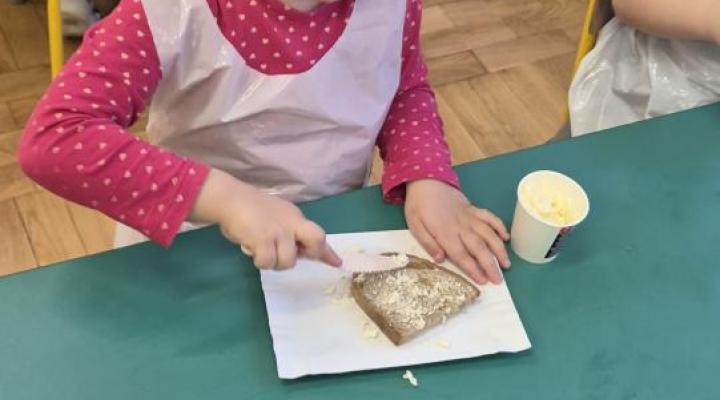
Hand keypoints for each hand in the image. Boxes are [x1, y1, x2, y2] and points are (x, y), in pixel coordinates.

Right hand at [190, 169, 341, 269]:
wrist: (229, 198)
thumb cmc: (249, 208)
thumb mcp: (276, 217)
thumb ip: (289, 231)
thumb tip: (299, 251)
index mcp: (295, 217)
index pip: (317, 234)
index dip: (327, 252)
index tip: (337, 263)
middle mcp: (291, 223)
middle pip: (316, 240)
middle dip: (311, 253)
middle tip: (294, 255)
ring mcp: (279, 231)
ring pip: (288, 261)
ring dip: (274, 262)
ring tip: (262, 252)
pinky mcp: (263, 239)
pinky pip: (267, 262)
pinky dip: (259, 261)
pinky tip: (252, 251)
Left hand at [404, 179, 510, 283]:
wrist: (426, 179)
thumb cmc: (418, 205)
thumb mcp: (414, 225)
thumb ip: (428, 242)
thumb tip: (440, 259)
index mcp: (445, 232)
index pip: (461, 254)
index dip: (472, 268)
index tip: (483, 281)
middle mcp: (461, 226)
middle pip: (478, 247)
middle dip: (490, 264)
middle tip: (499, 280)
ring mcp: (470, 216)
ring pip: (489, 234)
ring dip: (499, 249)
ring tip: (506, 264)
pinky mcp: (474, 209)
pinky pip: (490, 217)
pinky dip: (500, 227)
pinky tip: (506, 238)